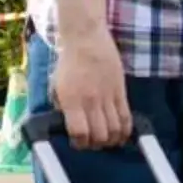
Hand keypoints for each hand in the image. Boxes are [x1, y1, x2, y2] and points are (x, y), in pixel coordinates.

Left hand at [51, 34, 131, 149]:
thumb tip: (69, 123)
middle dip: (95, 145)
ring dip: (111, 140)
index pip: (79, 132)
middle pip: (99, 135)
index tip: (77, 143)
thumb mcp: (56, 85)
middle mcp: (90, 100)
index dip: (79, 143)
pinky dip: (125, 131)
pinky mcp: (120, 90)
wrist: (85, 38)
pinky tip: (120, 134)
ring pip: (114, 130)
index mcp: (71, 100)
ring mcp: (107, 96)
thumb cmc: (68, 61)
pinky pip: (126, 117)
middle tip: (92, 142)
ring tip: (106, 140)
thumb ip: (62, 106)